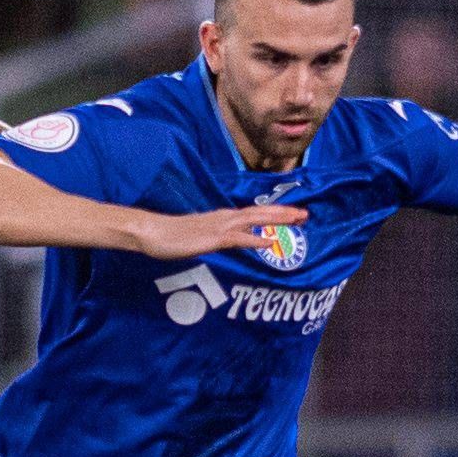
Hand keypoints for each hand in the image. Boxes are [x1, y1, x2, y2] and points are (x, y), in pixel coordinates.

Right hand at [135, 205, 304, 260]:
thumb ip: (215, 236)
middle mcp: (225, 218)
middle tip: (305, 214)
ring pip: (254, 220)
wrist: (152, 233)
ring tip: (296, 220)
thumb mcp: (199, 235)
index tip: (293, 214)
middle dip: (283, 213)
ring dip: (276, 220)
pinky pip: (237, 239)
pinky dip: (255, 240)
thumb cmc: (171, 236)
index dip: (275, 213)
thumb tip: (226, 240)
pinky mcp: (211, 238)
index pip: (254, 213)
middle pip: (260, 213)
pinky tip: (268, 243)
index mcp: (223, 217)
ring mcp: (219, 227)